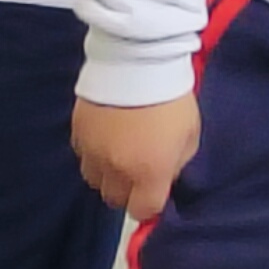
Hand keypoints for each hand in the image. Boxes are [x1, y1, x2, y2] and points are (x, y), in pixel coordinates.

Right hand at [74, 94, 198, 222]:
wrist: (137, 57)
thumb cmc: (171, 96)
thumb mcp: (190, 134)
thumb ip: (177, 164)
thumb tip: (164, 176)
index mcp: (149, 172)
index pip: (142, 211)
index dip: (148, 204)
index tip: (153, 192)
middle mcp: (117, 169)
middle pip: (115, 200)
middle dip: (127, 191)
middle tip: (137, 170)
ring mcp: (93, 151)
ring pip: (94, 181)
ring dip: (107, 174)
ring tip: (119, 153)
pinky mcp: (77, 132)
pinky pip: (83, 156)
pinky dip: (93, 154)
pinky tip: (106, 136)